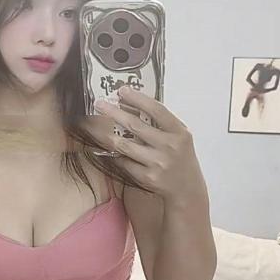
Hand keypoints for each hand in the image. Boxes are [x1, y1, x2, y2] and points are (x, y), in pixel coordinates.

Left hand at [93, 85, 205, 202]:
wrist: (187, 189)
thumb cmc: (180, 157)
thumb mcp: (178, 136)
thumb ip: (161, 122)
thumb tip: (130, 104)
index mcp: (179, 132)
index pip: (157, 110)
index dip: (138, 99)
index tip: (122, 90)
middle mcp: (169, 147)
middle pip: (136, 126)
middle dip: (114, 113)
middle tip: (98, 104)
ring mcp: (158, 163)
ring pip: (125, 146)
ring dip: (107, 135)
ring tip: (93, 127)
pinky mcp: (147, 178)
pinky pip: (124, 163)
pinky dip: (114, 156)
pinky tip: (105, 150)